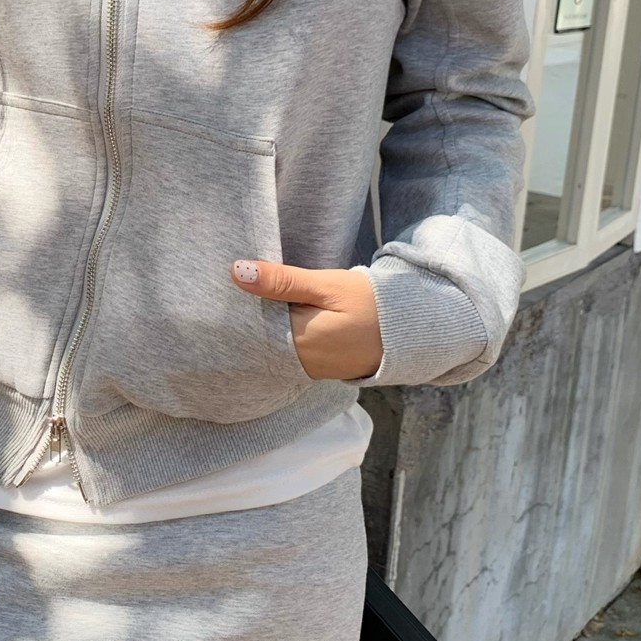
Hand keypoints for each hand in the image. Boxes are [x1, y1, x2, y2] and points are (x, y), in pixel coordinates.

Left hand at [230, 259, 383, 381]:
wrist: (412, 327)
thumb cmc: (371, 303)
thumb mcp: (326, 285)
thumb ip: (282, 281)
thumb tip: (236, 271)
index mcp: (298, 344)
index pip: (250, 327)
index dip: (238, 306)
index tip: (228, 284)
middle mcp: (300, 364)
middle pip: (259, 338)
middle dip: (250, 314)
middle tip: (241, 284)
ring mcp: (310, 369)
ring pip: (273, 344)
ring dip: (266, 322)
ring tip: (258, 295)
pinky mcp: (319, 366)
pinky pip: (289, 350)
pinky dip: (282, 332)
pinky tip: (282, 311)